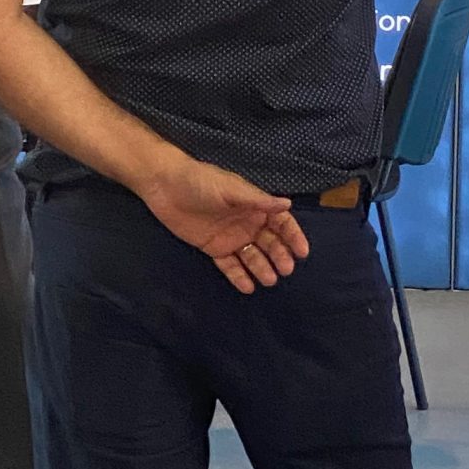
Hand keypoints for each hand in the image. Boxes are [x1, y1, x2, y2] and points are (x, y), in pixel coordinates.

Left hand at [141, 158, 310, 294]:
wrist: (165, 186)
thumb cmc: (201, 182)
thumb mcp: (231, 189)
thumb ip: (258, 200)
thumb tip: (287, 204)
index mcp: (254, 205)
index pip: (281, 222)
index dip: (293, 236)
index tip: (303, 252)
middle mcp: (246, 222)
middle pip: (269, 243)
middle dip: (280, 256)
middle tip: (286, 270)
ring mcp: (230, 237)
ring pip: (252, 256)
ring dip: (262, 268)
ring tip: (269, 281)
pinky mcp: (213, 248)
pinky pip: (229, 265)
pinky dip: (239, 276)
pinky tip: (248, 287)